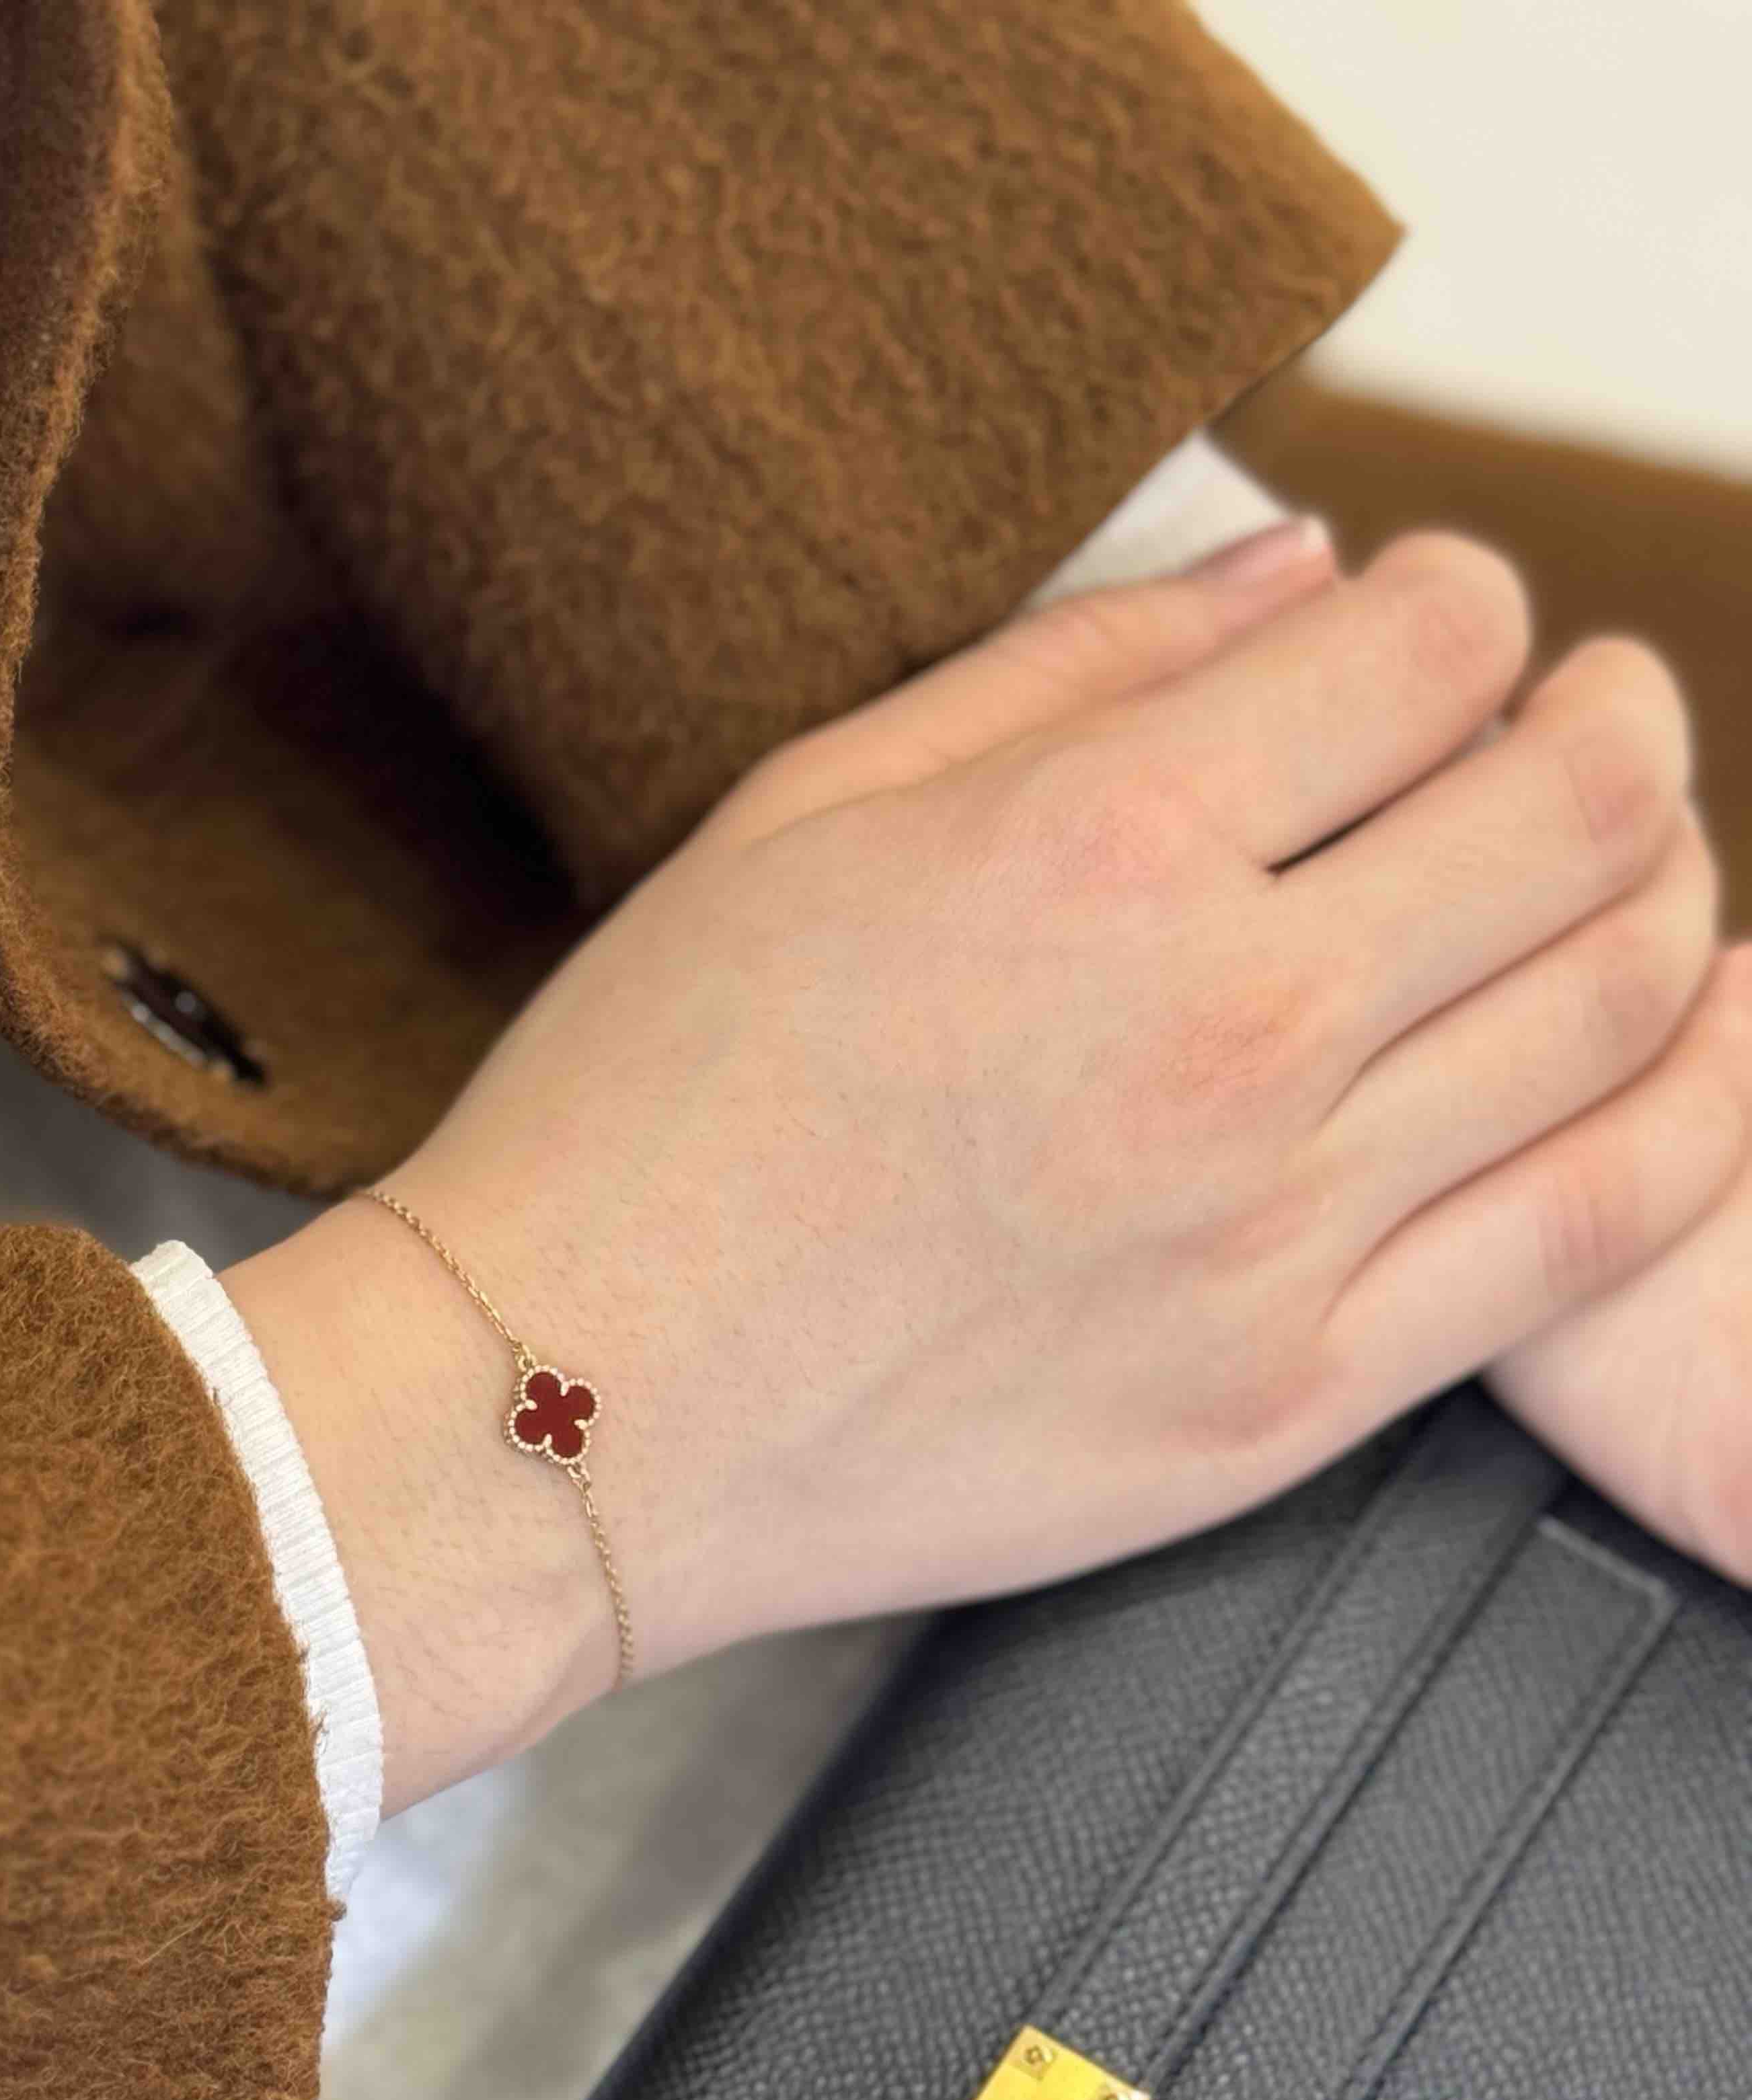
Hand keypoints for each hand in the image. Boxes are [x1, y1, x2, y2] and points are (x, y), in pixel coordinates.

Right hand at [227, 524, 1742, 1807]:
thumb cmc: (647, 1107)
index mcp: (1093, 852)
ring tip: (1622, 864)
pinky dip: (1697, 1104)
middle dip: (1618, 718)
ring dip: (1668, 887)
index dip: (1469, 603)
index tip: (1438, 627)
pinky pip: (1590, 1229)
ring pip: (1627, 1005)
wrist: (568, 1413)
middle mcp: (1224, 1033)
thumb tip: (1309, 578)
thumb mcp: (808, 814)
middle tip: (1584, 717)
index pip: (1430, 649)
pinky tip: (1700, 1038)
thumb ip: (1079, 669)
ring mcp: (1276, 1235)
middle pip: (1584, 812)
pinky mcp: (1291, 1400)